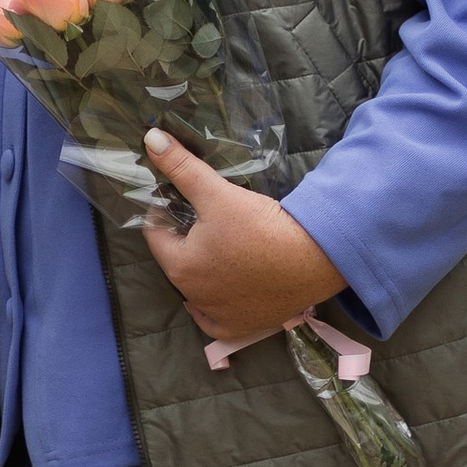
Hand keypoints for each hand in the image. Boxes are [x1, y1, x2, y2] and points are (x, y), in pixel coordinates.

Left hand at [141, 128, 347, 353]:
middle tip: (205, 219)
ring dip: (200, 270)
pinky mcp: (243, 327)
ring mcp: (218, 316)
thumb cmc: (262, 227)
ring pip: (196, 289)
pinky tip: (218, 291)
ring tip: (220, 246)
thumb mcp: (218, 193)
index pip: (155, 234)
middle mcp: (193, 297)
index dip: (165, 211)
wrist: (316, 259)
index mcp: (180, 266)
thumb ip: (182, 167)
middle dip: (184, 240)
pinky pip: (216, 320)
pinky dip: (214, 306)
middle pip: (177, 261)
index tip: (180, 199)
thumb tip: (150, 139)